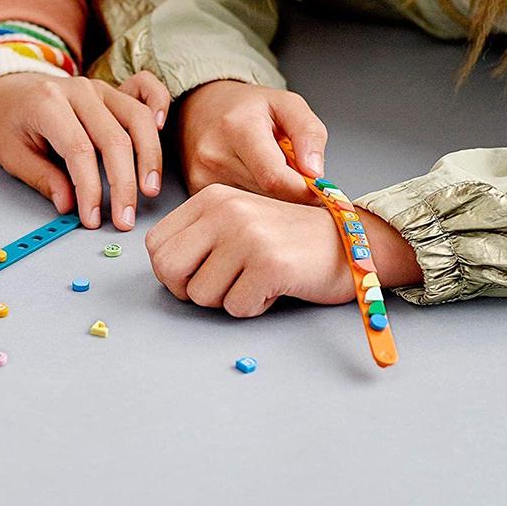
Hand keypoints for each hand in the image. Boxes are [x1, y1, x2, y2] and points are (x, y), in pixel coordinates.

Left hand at [0, 71, 170, 230]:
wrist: (4, 85)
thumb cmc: (6, 119)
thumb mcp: (10, 152)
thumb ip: (42, 177)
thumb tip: (69, 205)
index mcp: (48, 103)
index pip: (79, 150)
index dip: (90, 189)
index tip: (92, 218)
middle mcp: (79, 90)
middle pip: (115, 139)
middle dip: (124, 184)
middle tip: (125, 219)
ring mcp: (100, 88)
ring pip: (137, 119)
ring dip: (149, 156)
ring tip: (150, 190)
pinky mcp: (112, 90)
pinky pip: (146, 92)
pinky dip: (159, 107)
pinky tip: (162, 130)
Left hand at [145, 184, 421, 315]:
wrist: (350, 241)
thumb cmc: (287, 239)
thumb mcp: (236, 220)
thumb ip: (199, 236)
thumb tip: (163, 268)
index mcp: (210, 198)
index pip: (156, 244)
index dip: (171, 271)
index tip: (197, 275)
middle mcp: (225, 211)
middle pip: (168, 269)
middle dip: (189, 290)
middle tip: (221, 287)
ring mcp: (247, 236)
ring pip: (202, 295)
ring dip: (228, 299)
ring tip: (255, 279)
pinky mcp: (270, 264)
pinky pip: (237, 307)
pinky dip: (254, 307)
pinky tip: (274, 286)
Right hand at [178, 80, 327, 202]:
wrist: (201, 106)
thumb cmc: (247, 106)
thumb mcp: (287, 104)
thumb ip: (309, 134)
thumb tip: (315, 173)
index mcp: (238, 127)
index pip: (276, 179)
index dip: (304, 190)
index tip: (317, 188)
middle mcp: (214, 153)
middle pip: (267, 195)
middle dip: (289, 192)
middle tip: (294, 176)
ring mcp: (201, 175)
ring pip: (254, 207)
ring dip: (271, 197)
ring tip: (270, 173)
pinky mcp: (196, 190)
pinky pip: (237, 208)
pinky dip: (253, 200)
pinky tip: (252, 180)